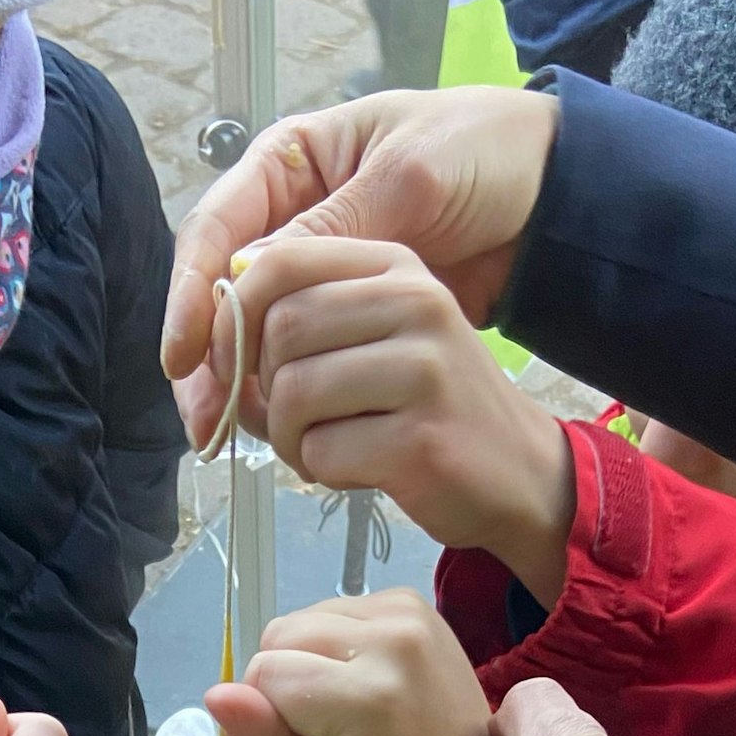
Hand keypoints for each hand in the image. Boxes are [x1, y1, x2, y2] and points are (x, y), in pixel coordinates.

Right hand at [164, 87, 560, 447]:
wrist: (550, 195)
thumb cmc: (479, 152)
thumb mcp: (407, 179)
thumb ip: (331, 228)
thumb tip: (251, 279)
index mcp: (294, 164)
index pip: (217, 229)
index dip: (190, 295)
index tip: (184, 356)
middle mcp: (294, 218)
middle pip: (224, 294)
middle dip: (210, 360)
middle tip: (205, 421)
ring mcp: (321, 274)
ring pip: (257, 334)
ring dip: (239, 388)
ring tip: (226, 436)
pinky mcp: (350, 319)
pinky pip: (302, 358)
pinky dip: (285, 395)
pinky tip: (275, 430)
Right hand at [206, 590, 502, 735]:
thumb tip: (217, 695)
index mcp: (368, 696)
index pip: (264, 674)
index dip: (271, 714)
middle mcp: (389, 638)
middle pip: (278, 636)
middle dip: (284, 681)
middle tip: (327, 725)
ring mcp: (403, 610)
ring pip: (300, 619)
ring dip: (307, 658)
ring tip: (348, 701)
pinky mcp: (407, 598)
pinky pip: (331, 608)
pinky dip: (333, 642)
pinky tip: (364, 676)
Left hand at [215, 240, 572, 602]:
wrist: (520, 475)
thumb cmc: (431, 410)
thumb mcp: (381, 339)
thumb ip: (308, 319)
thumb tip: (215, 320)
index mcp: (397, 266)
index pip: (281, 260)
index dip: (237, 317)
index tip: (238, 363)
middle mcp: (415, 303)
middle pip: (278, 330)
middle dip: (264, 389)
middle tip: (290, 422)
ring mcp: (424, 370)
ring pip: (293, 393)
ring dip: (288, 437)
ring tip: (321, 449)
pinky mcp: (421, 438)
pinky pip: (322, 450)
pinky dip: (320, 470)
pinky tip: (354, 470)